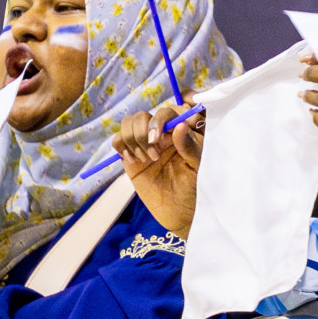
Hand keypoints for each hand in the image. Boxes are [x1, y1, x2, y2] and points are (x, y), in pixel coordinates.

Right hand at [113, 102, 203, 235]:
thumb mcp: (198, 167)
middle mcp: (168, 132)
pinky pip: (119, 138)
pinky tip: (133, 159)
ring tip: (148, 157)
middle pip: (156, 111)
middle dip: (155, 124)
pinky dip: (122, 144)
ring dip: (138, 135)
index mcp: (188, 130)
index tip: (184, 123)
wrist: (181, 213)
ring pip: (134, 120)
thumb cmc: (196, 188)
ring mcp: (148, 142)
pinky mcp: (131, 154)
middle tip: (156, 145)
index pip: (184, 105)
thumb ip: (190, 146)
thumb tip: (179, 125)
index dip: (183, 105)